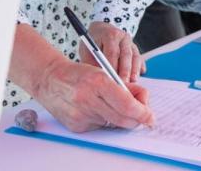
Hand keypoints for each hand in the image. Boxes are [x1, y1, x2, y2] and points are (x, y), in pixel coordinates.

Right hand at [33, 58, 153, 132]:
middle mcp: (89, 99)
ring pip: (112, 124)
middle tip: (142, 116)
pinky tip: (95, 109)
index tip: (150, 116)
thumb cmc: (79, 74)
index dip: (142, 112)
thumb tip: (143, 101)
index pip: (127, 104)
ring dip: (119, 117)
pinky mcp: (76, 125)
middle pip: (123, 119)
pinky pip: (99, 127)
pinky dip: (104, 120)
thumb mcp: (104, 72)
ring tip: (111, 104)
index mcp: (98, 81)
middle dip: (137, 119)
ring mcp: (81, 115)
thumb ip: (125, 87)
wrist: (50, 79)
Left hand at [81, 21, 144, 82]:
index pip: (113, 52)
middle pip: (126, 55)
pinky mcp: (136, 49)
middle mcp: (123, 37)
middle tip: (123, 85)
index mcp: (110, 34)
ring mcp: (131, 42)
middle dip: (125, 72)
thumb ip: (93, 63)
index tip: (111, 80)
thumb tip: (98, 78)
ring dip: (134, 71)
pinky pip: (140, 59)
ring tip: (132, 83)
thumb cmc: (93, 43)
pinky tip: (137, 78)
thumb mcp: (88, 50)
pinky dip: (139, 69)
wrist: (101, 31)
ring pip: (135, 57)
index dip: (113, 67)